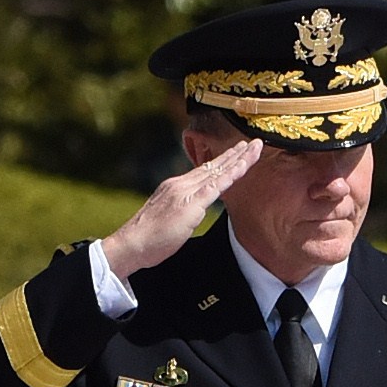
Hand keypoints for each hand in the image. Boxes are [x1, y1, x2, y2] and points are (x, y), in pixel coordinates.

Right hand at [100, 139, 262, 275]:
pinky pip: (214, 187)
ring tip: (254, 148)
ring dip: (238, 159)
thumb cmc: (149, 237)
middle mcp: (181, 184)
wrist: (131, 243)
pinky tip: (242, 167)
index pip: (205, 170)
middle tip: (255, 143)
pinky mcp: (189, 204)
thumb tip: (193, 210)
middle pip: (214, 166)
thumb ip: (184, 209)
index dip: (224, 161)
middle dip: (236, 154)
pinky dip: (229, 176)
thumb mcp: (171, 217)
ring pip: (217, 172)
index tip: (239, 152)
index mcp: (176, 187)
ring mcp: (185, 192)